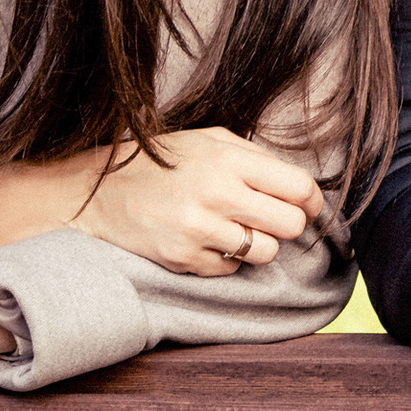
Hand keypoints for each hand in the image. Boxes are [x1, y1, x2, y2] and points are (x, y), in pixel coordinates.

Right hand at [0, 126, 323, 275]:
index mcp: (229, 159)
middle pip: (291, 224)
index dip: (313, 201)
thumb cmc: (161, 162)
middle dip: (288, 224)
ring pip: (266, 252)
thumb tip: (302, 185)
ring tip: (236, 229)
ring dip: (259, 244)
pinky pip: (231, 269)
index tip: (309, 206)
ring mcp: (199, 229)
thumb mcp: (209, 141)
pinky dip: (227, 259)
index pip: (299, 187)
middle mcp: (217, 194)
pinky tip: (207, 241)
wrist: (97, 193)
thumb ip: (257, 158)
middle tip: (270, 219)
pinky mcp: (183, 258)